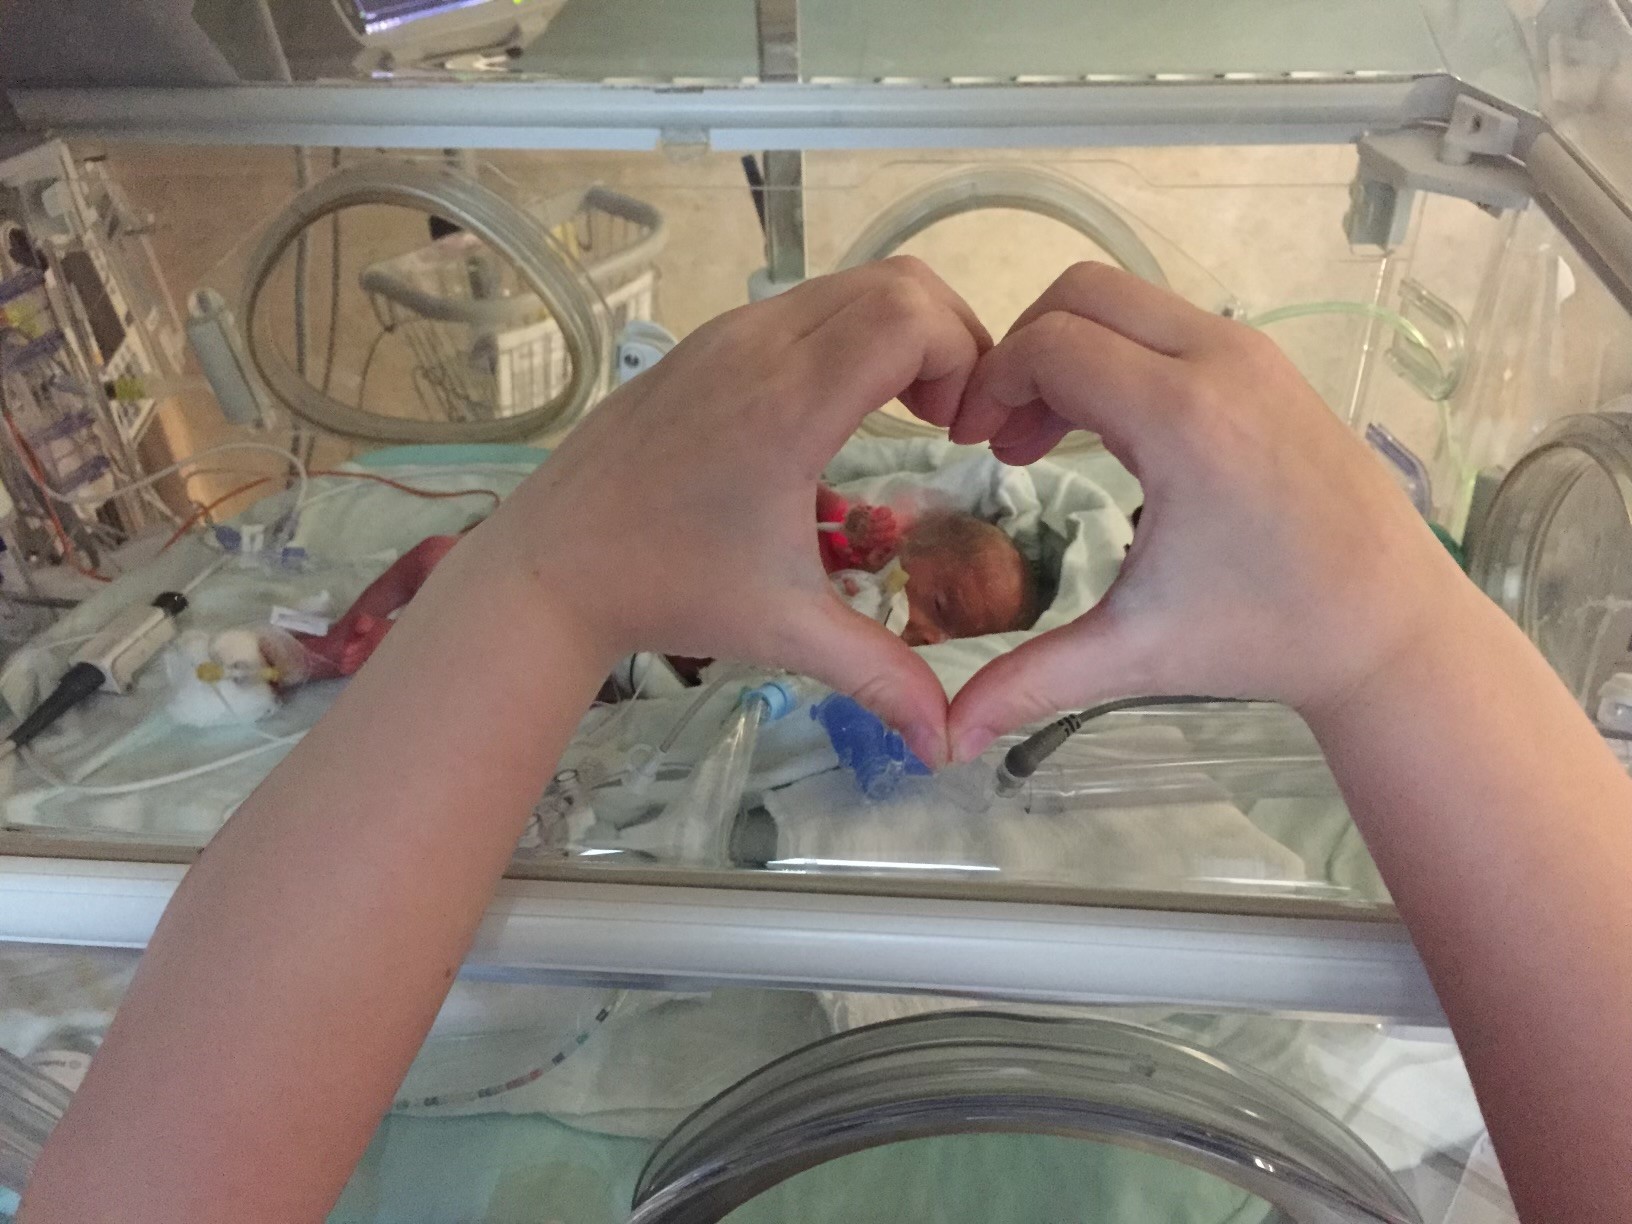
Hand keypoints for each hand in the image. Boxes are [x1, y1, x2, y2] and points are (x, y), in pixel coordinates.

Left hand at [470, 258, 989, 764]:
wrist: (549, 567)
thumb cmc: (669, 592)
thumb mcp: (785, 629)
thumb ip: (880, 675)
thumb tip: (947, 742)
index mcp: (788, 405)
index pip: (910, 318)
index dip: (963, 357)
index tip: (959, 431)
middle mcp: (758, 347)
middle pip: (896, 281)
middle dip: (949, 337)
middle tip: (949, 418)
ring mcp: (724, 335)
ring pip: (848, 284)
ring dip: (899, 331)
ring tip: (907, 413)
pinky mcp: (701, 343)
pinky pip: (802, 304)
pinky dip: (849, 333)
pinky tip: (839, 410)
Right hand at [942, 262, 1471, 759]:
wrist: (1393, 626)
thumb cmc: (1264, 636)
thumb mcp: (1135, 654)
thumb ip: (1030, 683)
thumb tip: (950, 738)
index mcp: (1180, 417)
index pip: (1050, 347)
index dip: (991, 386)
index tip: (972, 447)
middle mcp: (1219, 360)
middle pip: (1082, 294)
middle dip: (1022, 351)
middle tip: (1002, 435)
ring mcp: (1252, 353)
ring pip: (1128, 300)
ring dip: (1071, 352)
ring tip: (1047, 439)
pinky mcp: (1271, 365)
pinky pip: (1169, 324)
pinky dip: (1119, 355)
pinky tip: (1112, 435)